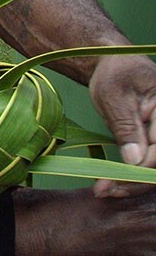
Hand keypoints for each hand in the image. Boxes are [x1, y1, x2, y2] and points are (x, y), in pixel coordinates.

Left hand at [89, 54, 155, 196]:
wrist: (115, 65)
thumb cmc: (115, 74)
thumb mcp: (114, 97)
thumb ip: (127, 127)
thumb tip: (135, 162)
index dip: (139, 170)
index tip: (112, 181)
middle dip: (135, 181)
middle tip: (104, 190)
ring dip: (133, 183)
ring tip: (104, 190)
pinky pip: (151, 165)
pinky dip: (134, 175)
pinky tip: (113, 183)